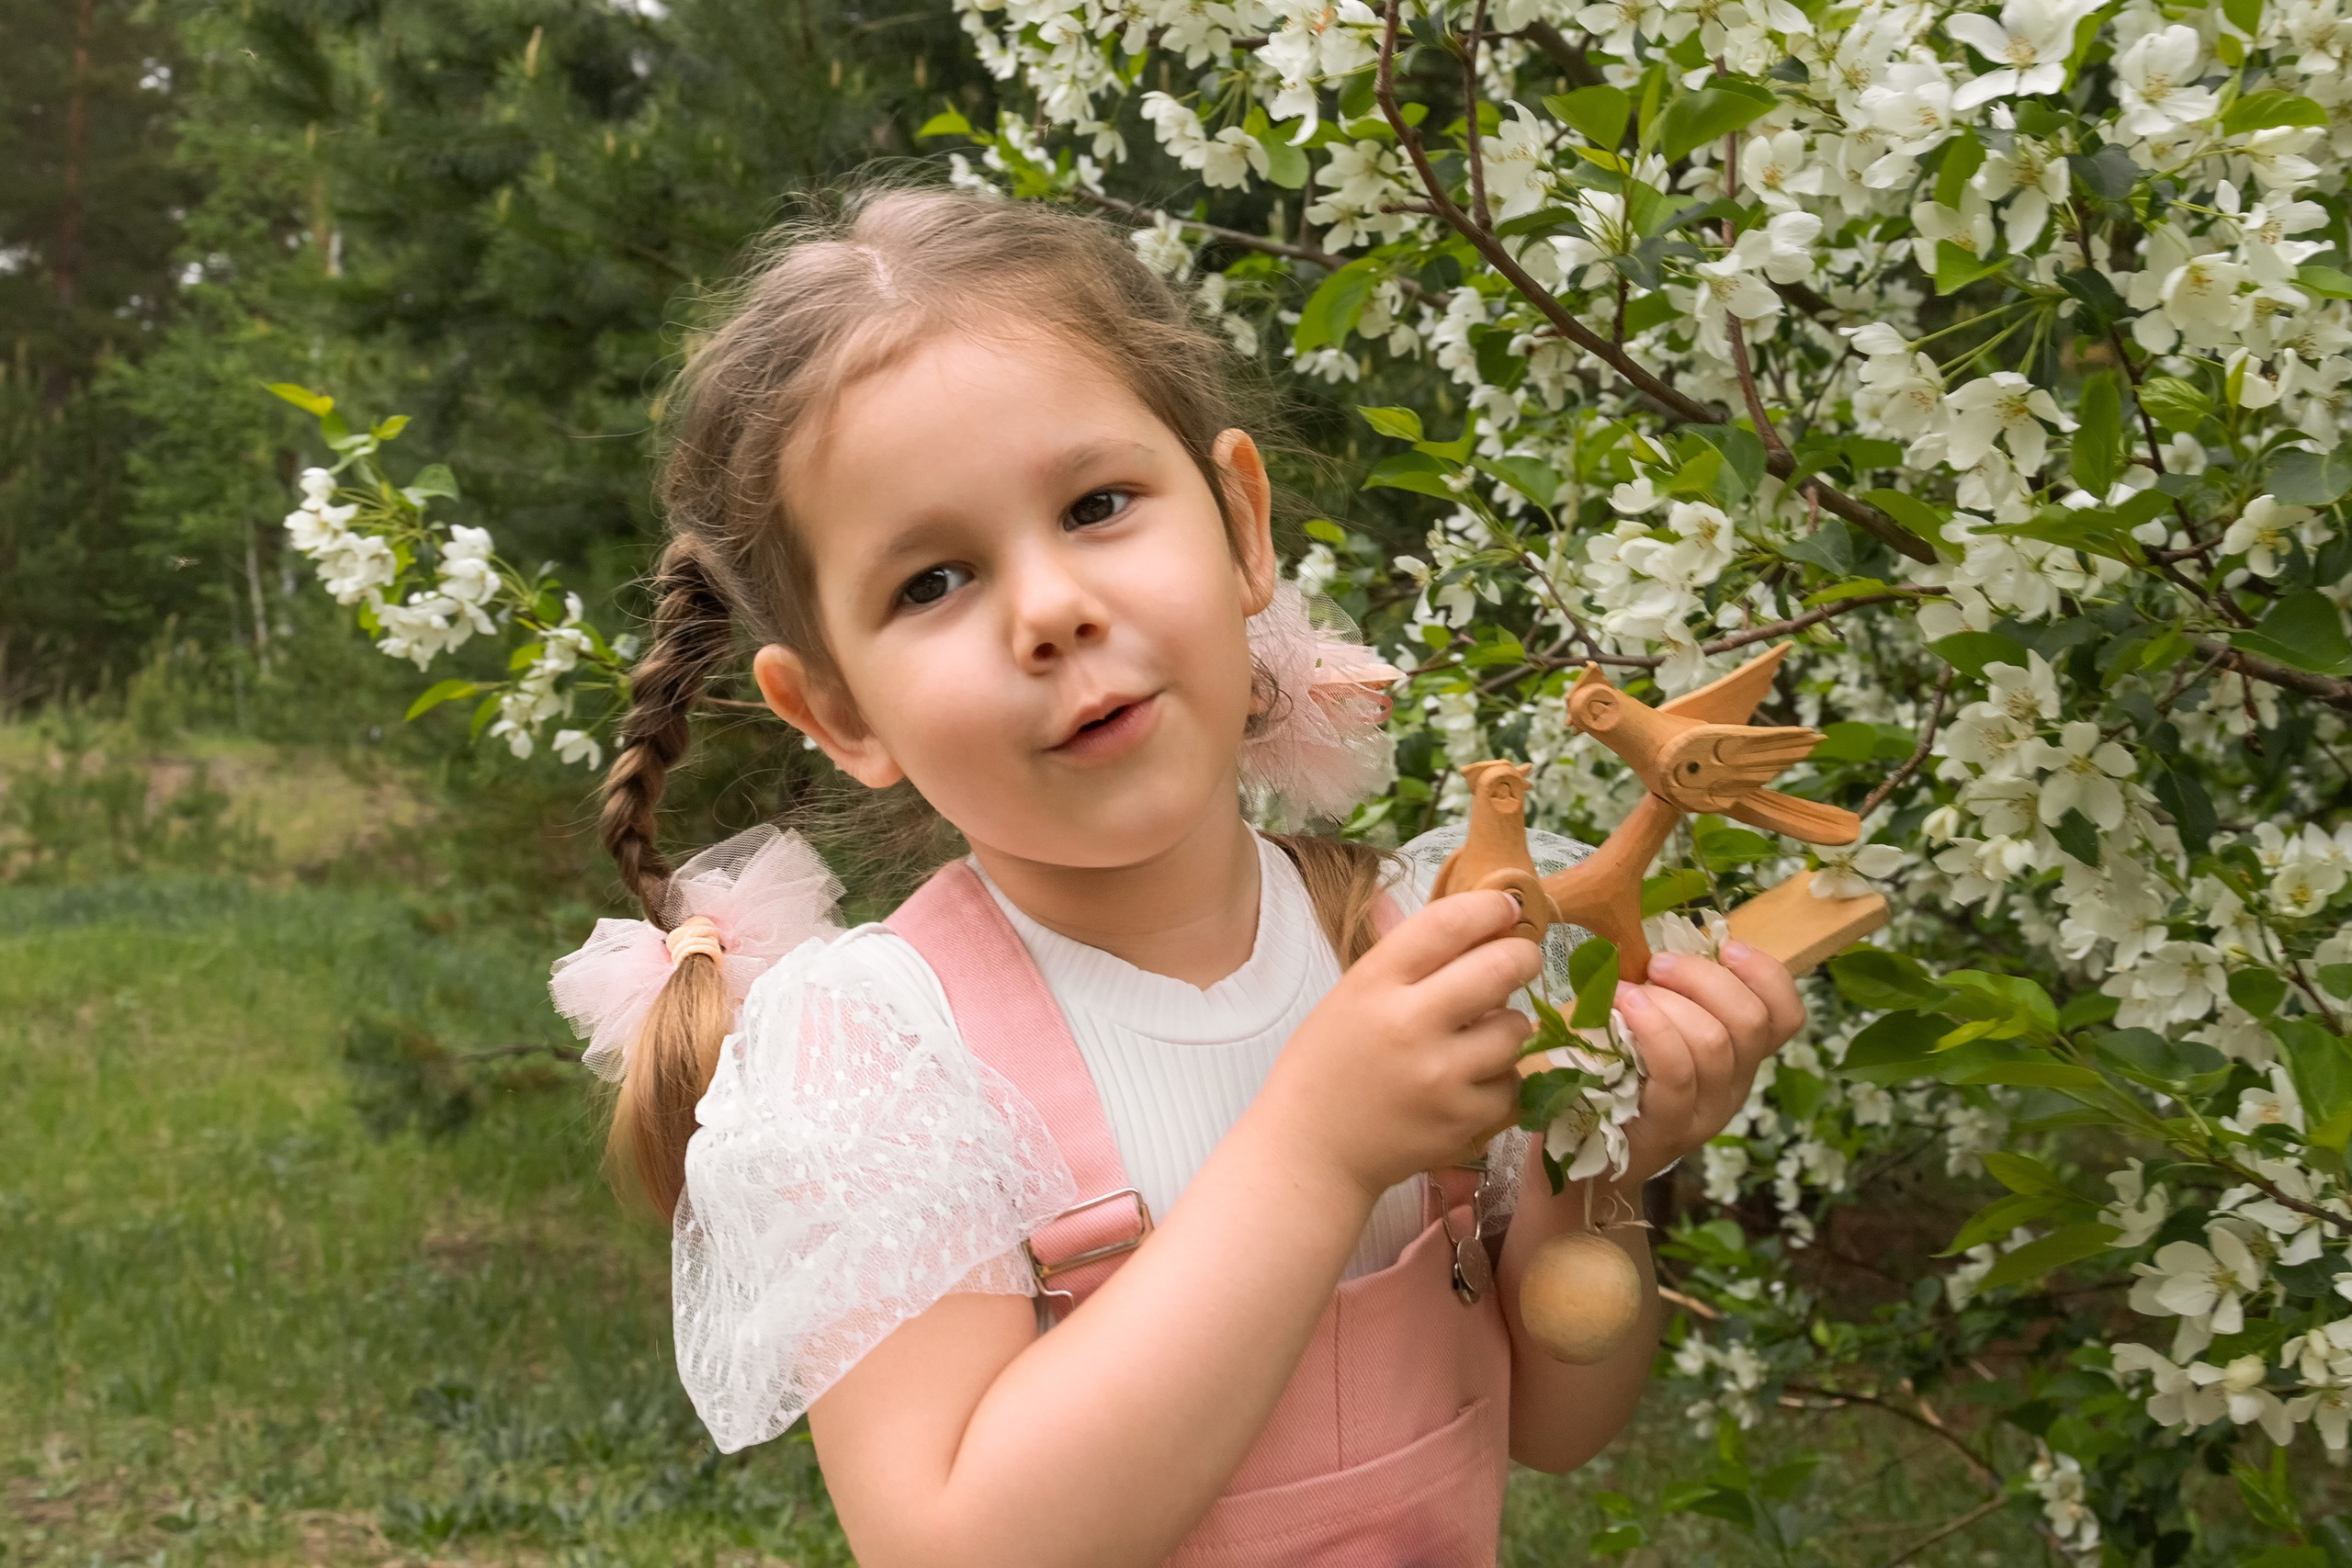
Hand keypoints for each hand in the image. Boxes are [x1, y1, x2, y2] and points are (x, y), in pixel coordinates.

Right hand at [1259, 890, 1540, 1201]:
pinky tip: (1470, 1081)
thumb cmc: (1328, 1065)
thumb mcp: (1351, 995)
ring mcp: (1441, 1075)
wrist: (1313, 1150)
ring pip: (1516, 1028)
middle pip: (1500, 968)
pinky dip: (1498, 1079)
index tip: (1506, 905)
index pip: (1447, 924)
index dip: (1488, 907)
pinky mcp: (1463, 1119)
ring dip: (1507, 1025)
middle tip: (1520, 959)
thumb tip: (1467, 913)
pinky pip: (1512, 1083)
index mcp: (1375, 984)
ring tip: (1480, 1035)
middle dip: (1521, 957)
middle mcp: (1410, 1024)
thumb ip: (1406, 958)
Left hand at [1611, 942, 1803, 1185]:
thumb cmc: (1613, 1081)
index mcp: (1740, 1059)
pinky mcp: (1668, 1130)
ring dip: (1668, 1001)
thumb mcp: (1653, 1031)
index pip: (1786, 1016)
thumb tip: (1663, 945)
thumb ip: (1672, 995)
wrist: (1580, 1163)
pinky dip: (1651, 1027)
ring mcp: (1705, 1114)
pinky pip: (1675, 1071)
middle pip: (1749, 1021)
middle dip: (1702, 977)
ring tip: (1627, 992)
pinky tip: (1622, 1008)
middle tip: (1657, 965)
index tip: (1725, 946)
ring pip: (1713, 1042)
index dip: (1765, 973)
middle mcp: (1734, 1088)